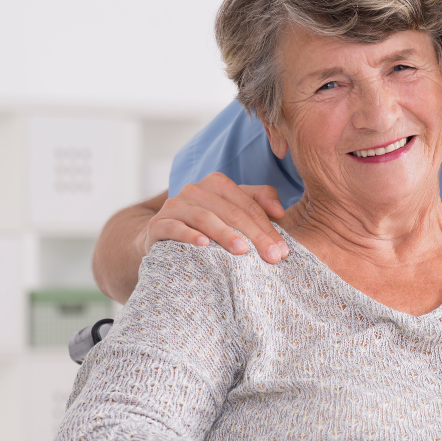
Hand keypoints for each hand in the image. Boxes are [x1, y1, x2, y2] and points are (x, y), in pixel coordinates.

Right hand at [145, 172, 288, 262]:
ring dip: (225, 234)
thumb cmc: (208, 227)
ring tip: (243, 251)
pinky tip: (205, 246)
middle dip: (254, 235)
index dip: (268, 227)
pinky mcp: (158, 224)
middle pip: (231, 212)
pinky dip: (190, 236)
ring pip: (204, 218)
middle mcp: (194, 190)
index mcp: (216, 184)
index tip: (283, 251)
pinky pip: (174, 228)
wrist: (163, 238)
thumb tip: (280, 211)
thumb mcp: (234, 211)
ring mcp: (174, 206)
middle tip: (271, 256)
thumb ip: (259, 203)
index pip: (248, 205)